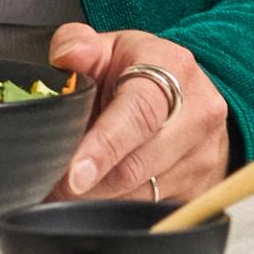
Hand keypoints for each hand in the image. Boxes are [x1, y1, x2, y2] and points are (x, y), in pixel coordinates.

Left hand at [47, 25, 232, 202]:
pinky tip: (101, 192)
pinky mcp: (201, 187)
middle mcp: (198, 114)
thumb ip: (78, 44)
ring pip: (139, 196)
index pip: (138, 114)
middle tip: (49, 185)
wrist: (190, 94)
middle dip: (86, 184)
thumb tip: (67, 56)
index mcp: (173, 70)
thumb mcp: (109, 48)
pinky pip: (151, 210)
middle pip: (135, 166)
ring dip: (97, 198)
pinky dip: (117, 208)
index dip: (104, 147)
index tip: (74, 175)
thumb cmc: (141, 71)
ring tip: (70, 187)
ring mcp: (203, 155)